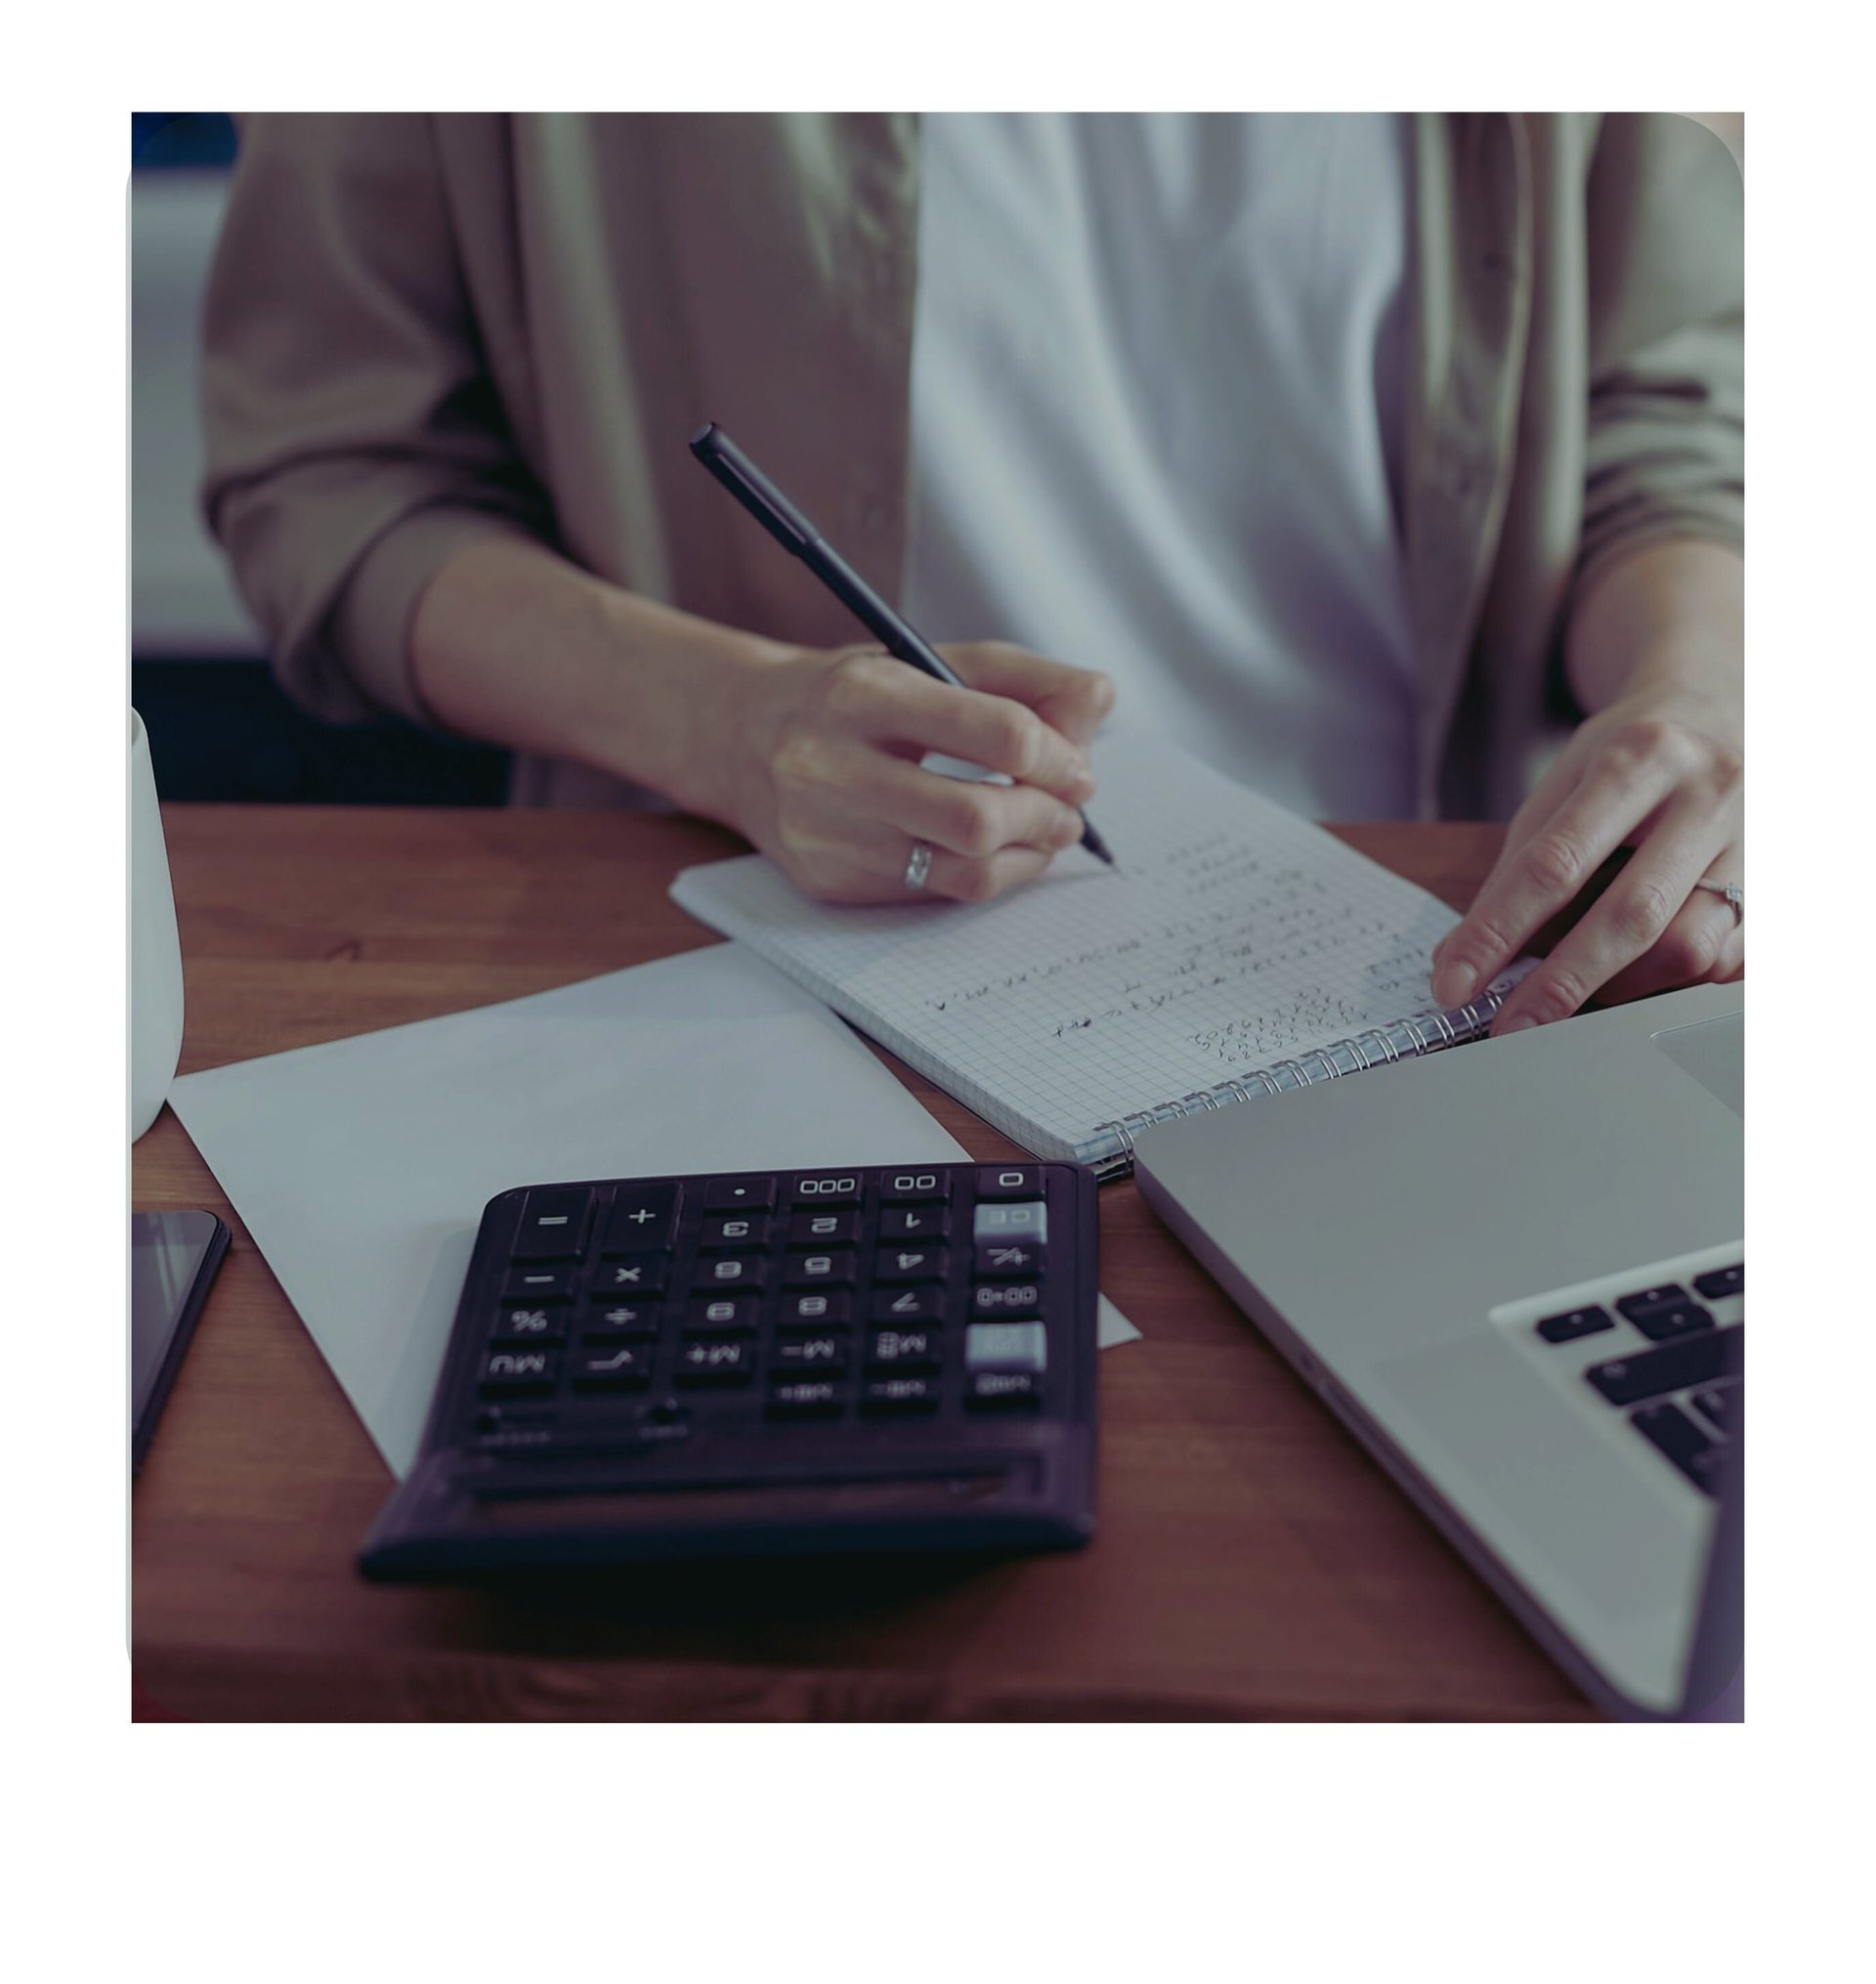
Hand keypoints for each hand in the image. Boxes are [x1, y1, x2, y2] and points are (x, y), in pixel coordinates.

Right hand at [720, 640, 1113, 903]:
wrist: (743, 738)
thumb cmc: (857, 698)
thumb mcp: (931, 660)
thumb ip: (1026, 678)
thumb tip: (1099, 705)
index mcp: (864, 694)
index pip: (996, 731)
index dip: (1057, 756)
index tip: (1076, 768)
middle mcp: (830, 765)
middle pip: (977, 818)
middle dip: (1044, 818)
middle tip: (1066, 812)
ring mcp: (824, 834)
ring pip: (962, 872)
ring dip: (1025, 857)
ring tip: (1039, 833)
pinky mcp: (827, 882)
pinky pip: (933, 895)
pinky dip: (981, 875)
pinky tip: (988, 850)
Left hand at [1429, 679, 1742, 1030]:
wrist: (1729, 705)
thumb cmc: (1633, 753)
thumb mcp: (1565, 778)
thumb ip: (1522, 862)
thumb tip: (1469, 956)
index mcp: (1639, 758)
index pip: (1555, 863)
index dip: (1498, 932)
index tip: (1454, 983)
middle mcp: (1710, 795)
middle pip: (1633, 916)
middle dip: (1562, 984)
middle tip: (1510, 1028)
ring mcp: (1759, 840)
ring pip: (1691, 949)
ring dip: (1622, 987)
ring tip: (1580, 990)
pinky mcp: (1785, 881)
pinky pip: (1728, 961)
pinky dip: (1674, 982)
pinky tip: (1641, 975)